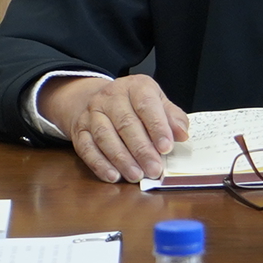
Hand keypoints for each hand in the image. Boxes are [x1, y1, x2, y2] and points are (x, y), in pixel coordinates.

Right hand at [45, 74, 190, 182]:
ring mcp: (92, 113)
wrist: (100, 100)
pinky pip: (87, 148)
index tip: (167, 148)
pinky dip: (100, 164)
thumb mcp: (158, 103)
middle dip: (141, 150)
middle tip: (154, 169)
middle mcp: (111, 97)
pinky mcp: (80, 130)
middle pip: (126, 124)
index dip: (157, 127)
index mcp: (135, 87)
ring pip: (105, 136)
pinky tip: (113, 176)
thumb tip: (182, 134)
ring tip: (136, 175)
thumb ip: (173, 117)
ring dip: (121, 159)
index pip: (146, 105)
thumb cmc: (136, 106)